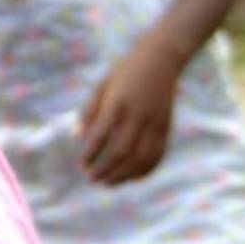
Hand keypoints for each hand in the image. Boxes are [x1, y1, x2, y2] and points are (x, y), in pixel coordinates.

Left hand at [79, 30, 182, 184]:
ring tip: (107, 183)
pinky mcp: (167, 128)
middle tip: (91, 178)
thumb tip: (77, 137)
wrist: (160, 60)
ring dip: (123, 175)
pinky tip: (131, 178)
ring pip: (140, 159)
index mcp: (118, 104)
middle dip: (105, 170)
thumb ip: (89, 111)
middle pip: (121, 152)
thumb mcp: (102, 86)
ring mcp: (155, 124)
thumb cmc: (124, 72)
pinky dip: (144, 171)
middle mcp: (137, 116)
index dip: (91, 154)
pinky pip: (157, 156)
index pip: (101, 136)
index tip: (81, 164)